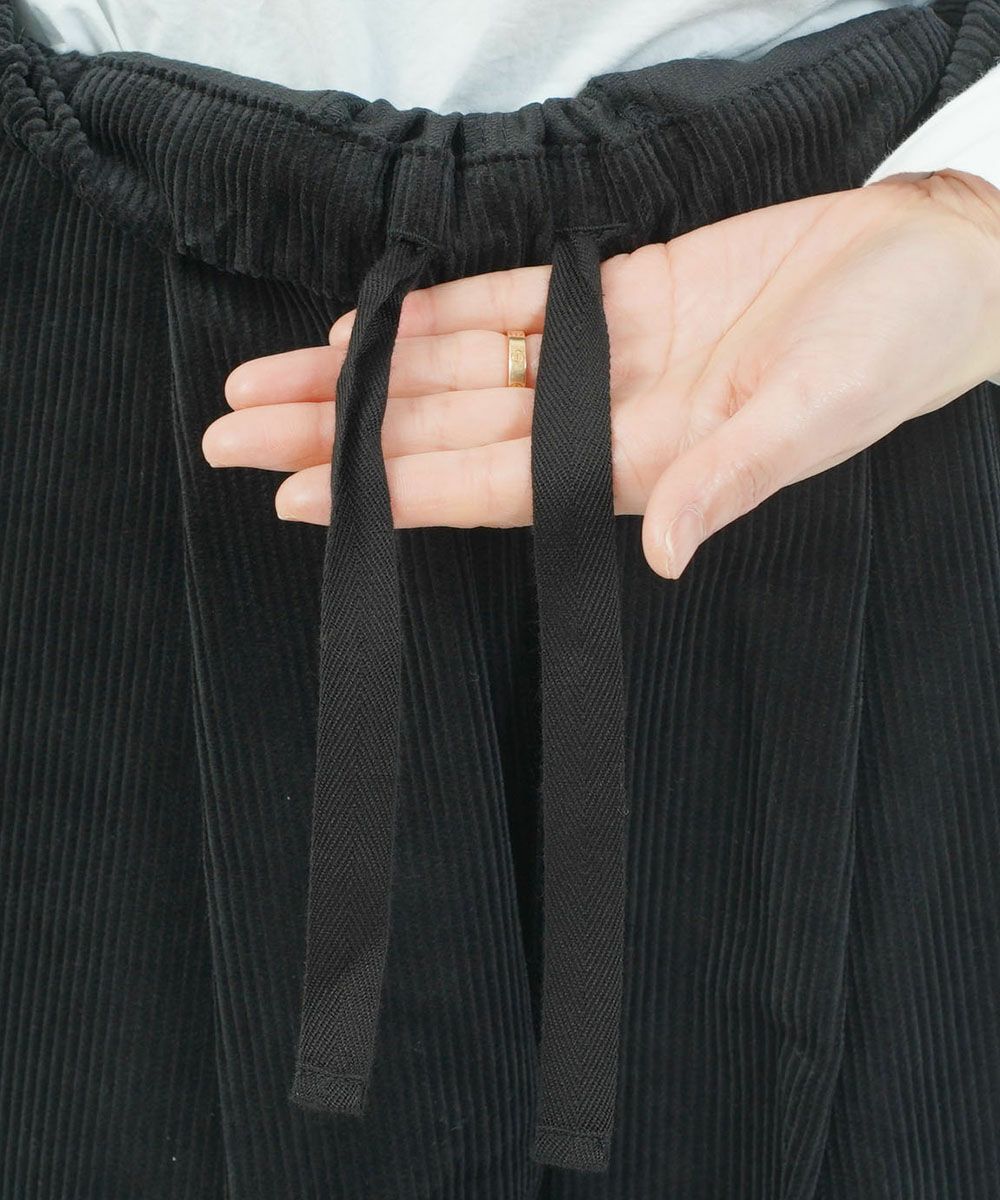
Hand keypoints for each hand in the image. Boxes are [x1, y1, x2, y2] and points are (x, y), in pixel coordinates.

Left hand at [203, 168, 999, 578]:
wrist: (931, 263)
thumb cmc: (891, 345)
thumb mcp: (819, 412)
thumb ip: (735, 477)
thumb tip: (670, 549)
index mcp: (643, 462)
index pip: (487, 484)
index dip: (389, 490)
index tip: (297, 498)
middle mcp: (604, 416)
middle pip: (443, 429)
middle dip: (339, 434)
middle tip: (233, 437)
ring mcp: (607, 353)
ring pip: (455, 369)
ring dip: (363, 376)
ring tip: (268, 383)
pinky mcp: (622, 291)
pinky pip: (509, 305)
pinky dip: (436, 316)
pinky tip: (369, 329)